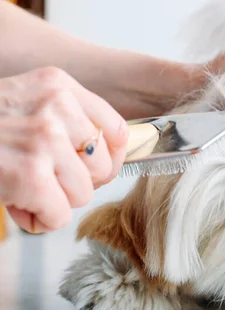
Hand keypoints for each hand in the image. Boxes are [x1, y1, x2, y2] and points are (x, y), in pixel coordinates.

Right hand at [0, 67, 127, 233]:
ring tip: (23, 186)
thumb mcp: (27, 106)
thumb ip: (68, 123)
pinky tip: (16, 203)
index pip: (116, 131)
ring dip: (55, 201)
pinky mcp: (31, 173)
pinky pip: (61, 215)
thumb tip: (114, 162)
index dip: (108, 159)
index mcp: (58, 85)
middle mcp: (57, 106)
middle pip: (104, 167)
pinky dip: (39, 219)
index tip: (90, 170)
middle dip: (76, 183)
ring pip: (83, 194)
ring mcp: (45, 139)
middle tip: (43, 178)